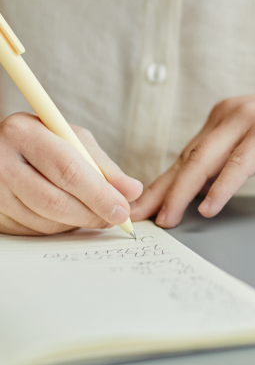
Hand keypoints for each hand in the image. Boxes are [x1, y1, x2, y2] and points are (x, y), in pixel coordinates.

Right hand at [0, 112, 142, 234]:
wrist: (2, 151)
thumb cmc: (46, 143)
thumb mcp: (75, 142)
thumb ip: (105, 167)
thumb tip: (132, 191)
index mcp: (24, 133)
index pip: (69, 171)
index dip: (100, 194)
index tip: (123, 209)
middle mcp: (1, 161)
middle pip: (55, 201)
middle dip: (92, 215)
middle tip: (115, 219)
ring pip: (45, 221)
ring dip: (78, 224)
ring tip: (94, 214)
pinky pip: (34, 231)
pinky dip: (60, 228)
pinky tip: (69, 215)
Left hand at [131, 76, 254, 226]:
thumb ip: (233, 162)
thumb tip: (207, 188)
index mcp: (223, 120)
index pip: (186, 158)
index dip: (162, 185)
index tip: (144, 208)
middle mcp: (228, 115)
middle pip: (187, 160)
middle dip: (161, 192)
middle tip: (139, 218)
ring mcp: (249, 119)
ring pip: (206, 160)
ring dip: (183, 192)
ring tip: (167, 220)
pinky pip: (240, 162)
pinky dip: (223, 186)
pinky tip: (209, 207)